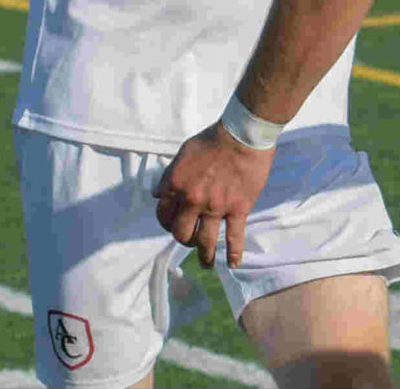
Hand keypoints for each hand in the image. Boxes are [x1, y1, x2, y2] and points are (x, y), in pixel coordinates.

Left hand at [153, 123, 273, 268]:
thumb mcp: (183, 154)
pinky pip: (234, 236)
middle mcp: (192, 201)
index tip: (173, 225)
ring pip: (205, 241)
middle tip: (190, 240)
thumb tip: (157, 195)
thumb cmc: (213, 140)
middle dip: (184, 239)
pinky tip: (232, 263)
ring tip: (206, 263)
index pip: (163, 215)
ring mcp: (216, 207)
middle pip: (181, 233)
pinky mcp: (238, 209)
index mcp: (176, 186)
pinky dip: (234, 253)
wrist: (243, 135)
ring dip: (203, 255)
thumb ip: (168, 176)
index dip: (167, 223)